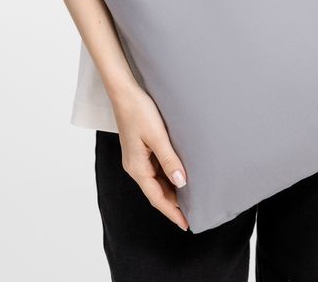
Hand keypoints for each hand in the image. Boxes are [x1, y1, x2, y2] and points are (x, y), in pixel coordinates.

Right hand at [111, 85, 189, 230]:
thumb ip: (169, 160)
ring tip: (189, 198)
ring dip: (171, 190)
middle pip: (156, 192)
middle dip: (173, 204)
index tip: (186, 225)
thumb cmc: (139, 111)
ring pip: (156, 181)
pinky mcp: (139, 149)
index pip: (157, 197)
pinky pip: (155, 170)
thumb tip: (181, 183)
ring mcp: (136, 158)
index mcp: (137, 168)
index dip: (172, 212)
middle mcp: (135, 166)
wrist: (125, 92)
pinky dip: (167, 176)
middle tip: (193, 213)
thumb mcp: (157, 136)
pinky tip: (178, 175)